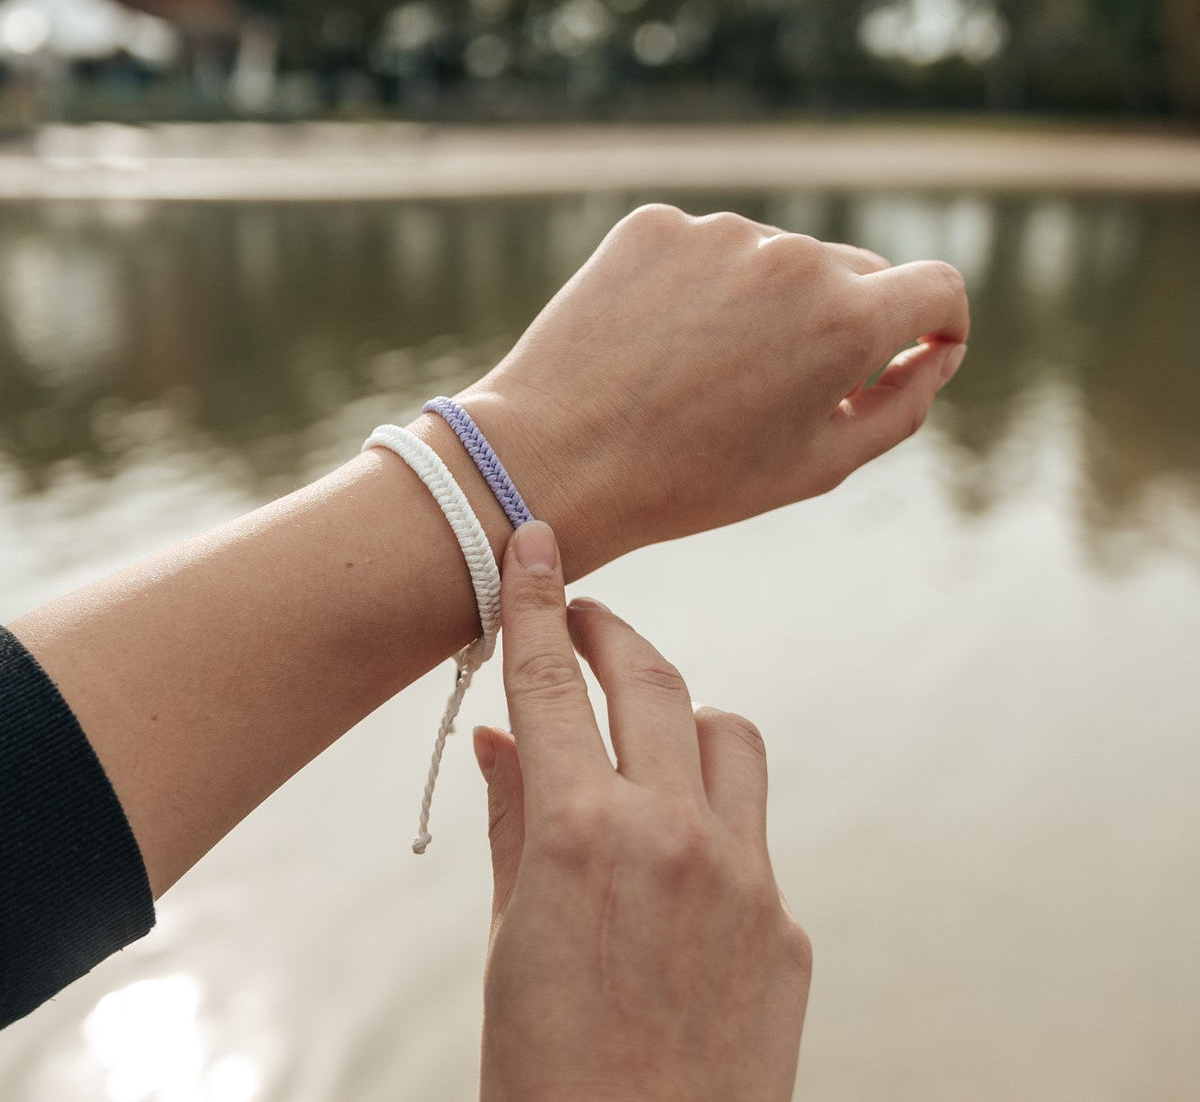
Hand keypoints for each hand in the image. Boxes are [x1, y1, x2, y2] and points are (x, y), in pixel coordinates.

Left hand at [457, 205, 968, 576]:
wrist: (555, 460)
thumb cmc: (692, 481)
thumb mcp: (818, 465)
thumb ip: (902, 405)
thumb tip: (939, 352)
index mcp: (845, 321)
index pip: (937, 287)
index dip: (937, 322)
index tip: (920, 345)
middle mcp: (790, 257)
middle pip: (854, 273)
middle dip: (842, 324)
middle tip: (784, 389)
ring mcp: (717, 233)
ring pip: (774, 260)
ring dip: (764, 305)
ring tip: (703, 374)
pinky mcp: (653, 225)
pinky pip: (706, 250)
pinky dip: (701, 288)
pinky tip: (662, 342)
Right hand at [475, 522, 810, 1101]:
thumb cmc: (545, 1070)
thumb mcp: (505, 941)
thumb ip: (512, 822)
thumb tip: (496, 740)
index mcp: (580, 836)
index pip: (552, 684)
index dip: (540, 603)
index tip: (537, 543)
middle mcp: (674, 836)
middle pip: (654, 681)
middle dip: (614, 633)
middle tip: (588, 619)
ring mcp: (745, 876)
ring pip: (726, 733)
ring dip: (680, 716)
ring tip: (641, 738)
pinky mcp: (787, 922)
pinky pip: (752, 828)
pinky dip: (710, 814)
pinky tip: (676, 861)